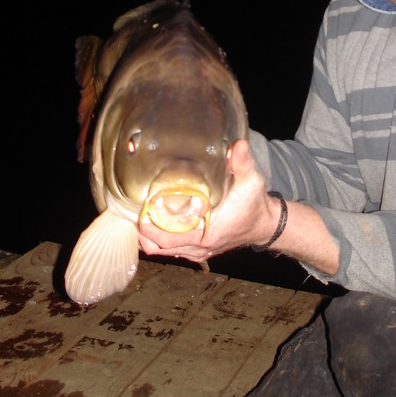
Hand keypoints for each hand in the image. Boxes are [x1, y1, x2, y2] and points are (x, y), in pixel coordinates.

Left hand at [137, 139, 272, 261]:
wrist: (264, 225)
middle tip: (132, 209)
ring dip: (149, 236)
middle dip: (142, 232)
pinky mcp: (197, 250)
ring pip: (163, 250)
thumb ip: (243, 163)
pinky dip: (159, 239)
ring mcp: (198, 251)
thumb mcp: (251, 181)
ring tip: (138, 214)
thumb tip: (237, 145)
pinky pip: (171, 249)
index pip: (168, 238)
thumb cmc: (254, 204)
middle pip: (159, 247)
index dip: (149, 227)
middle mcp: (199, 246)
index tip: (138, 210)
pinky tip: (152, 222)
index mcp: (207, 233)